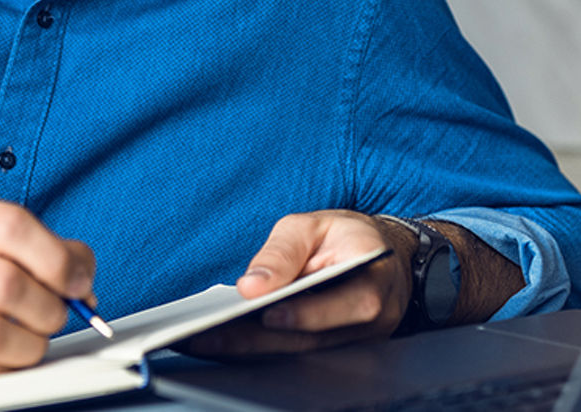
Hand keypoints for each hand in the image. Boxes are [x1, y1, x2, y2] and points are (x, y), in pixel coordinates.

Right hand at [0, 193, 95, 382]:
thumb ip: (44, 252)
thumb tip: (83, 279)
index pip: (9, 224)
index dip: (56, 257)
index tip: (78, 281)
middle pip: (4, 281)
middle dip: (48, 307)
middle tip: (57, 316)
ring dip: (29, 344)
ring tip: (32, 341)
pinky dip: (3, 368)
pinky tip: (4, 357)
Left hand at [178, 210, 412, 357]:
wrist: (379, 256)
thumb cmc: (345, 237)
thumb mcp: (313, 225)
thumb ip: (283, 251)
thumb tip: (252, 286)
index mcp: (375, 279)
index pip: (349, 304)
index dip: (308, 314)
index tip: (267, 314)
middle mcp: (372, 321)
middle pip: (312, 340)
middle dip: (256, 340)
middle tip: (207, 337)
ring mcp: (356, 343)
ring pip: (298, 354)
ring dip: (248, 351)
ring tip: (202, 342)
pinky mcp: (333, 352)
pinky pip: (294, 354)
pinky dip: (257, 350)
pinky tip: (221, 342)